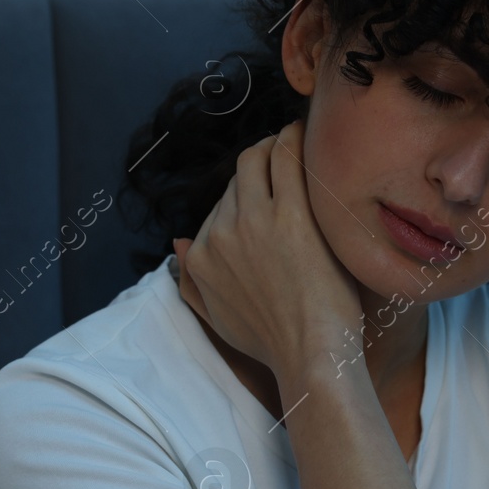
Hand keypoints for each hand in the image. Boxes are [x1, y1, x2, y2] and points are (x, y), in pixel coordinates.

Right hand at [171, 119, 362, 374]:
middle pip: (236, 179)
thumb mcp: (217, 318)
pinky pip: (287, 157)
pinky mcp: (292, 212)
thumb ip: (191, 284)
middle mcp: (220, 232)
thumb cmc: (272, 343)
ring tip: (294, 142)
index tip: (264, 189)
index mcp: (201, 256)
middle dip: (258, 166)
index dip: (243, 194)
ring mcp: (255, 219)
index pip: (218, 205)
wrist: (310, 354)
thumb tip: (179, 243)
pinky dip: (294, 140)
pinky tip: (305, 135)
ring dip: (274, 146)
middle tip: (281, 157)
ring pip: (257, 158)